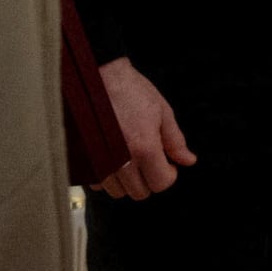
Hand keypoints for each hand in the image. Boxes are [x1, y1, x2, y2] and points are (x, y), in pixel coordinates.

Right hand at [96, 57, 196, 200]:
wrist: (98, 77)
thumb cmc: (131, 91)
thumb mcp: (162, 112)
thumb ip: (175, 141)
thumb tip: (188, 161)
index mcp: (144, 148)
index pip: (161, 183)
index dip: (169, 174)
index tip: (167, 163)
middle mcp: (120, 161)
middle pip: (139, 193)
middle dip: (149, 179)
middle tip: (149, 159)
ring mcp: (99, 163)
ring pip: (117, 191)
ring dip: (127, 180)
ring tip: (130, 157)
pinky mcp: (83, 161)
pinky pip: (96, 183)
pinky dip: (106, 176)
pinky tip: (112, 158)